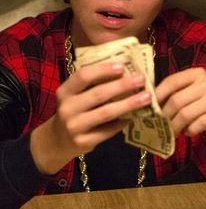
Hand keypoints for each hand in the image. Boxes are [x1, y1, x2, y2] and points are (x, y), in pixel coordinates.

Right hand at [30, 62, 150, 173]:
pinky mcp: (84, 142)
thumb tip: (124, 71)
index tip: (122, 66)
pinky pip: (108, 130)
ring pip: (106, 112)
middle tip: (141, 79)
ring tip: (146, 97)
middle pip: (98, 94)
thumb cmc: (72, 111)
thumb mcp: (74, 96)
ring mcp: (74, 127)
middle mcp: (67, 108)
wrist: (57, 141)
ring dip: (129, 104)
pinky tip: (135, 116)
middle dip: (122, 85)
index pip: (83, 76)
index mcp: (64, 91)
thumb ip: (91, 85)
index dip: (103, 69)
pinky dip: (123, 122)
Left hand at [156, 67, 205, 147]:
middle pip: (177, 99)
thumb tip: (148, 102)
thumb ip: (172, 94)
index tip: (148, 106)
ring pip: (186, 113)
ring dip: (175, 126)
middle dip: (165, 115)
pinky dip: (190, 131)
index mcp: (196, 73)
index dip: (158, 94)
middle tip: (159, 125)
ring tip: (172, 132)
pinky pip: (199, 124)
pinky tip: (188, 132)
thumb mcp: (187, 95)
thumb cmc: (201, 106)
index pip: (172, 81)